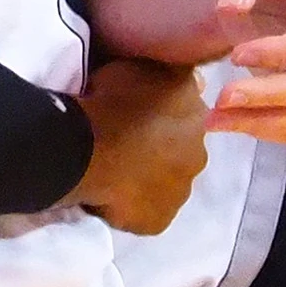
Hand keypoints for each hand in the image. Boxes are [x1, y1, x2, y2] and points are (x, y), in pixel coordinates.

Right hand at [68, 56, 207, 234]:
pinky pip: (147, 212)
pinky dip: (134, 205)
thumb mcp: (141, 66)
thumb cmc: (111, 101)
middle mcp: (198, 154)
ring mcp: (179, 192)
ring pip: (166, 184)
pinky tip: (112, 195)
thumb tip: (193, 80)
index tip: (139, 115)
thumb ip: (169, 74)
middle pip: (180, 151)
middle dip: (162, 149)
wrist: (87, 149)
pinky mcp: (159, 220)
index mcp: (196, 115)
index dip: (164, 116)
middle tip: (128, 143)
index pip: (187, 115)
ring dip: (149, 178)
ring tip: (117, 171)